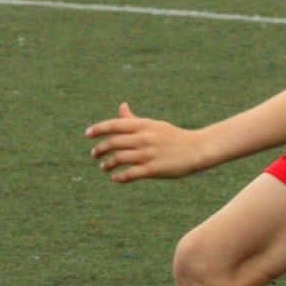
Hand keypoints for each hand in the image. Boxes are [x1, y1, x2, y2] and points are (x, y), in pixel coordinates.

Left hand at [87, 102, 205, 182]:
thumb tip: (121, 107)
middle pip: (113, 143)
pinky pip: (130, 174)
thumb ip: (134, 119)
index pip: (115, 125)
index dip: (98, 129)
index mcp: (143, 125)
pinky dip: (119, 177)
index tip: (88, 134)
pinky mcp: (153, 169)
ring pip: (118, 159)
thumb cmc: (173, 137)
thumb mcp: (154, 125)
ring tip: (104, 167)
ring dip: (107, 164)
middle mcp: (144, 138)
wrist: (197, 149)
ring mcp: (148, 154)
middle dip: (100, 149)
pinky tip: (116, 178)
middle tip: (95, 154)